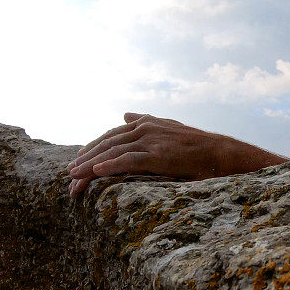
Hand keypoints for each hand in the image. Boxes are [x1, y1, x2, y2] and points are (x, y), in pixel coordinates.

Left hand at [67, 113, 223, 196]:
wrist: (220, 152)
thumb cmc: (197, 144)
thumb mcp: (168, 126)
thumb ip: (146, 119)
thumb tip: (125, 112)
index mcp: (145, 122)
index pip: (111, 135)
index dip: (93, 147)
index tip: (78, 159)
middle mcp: (144, 128)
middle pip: (106, 144)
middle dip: (85, 159)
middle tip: (69, 174)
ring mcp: (150, 140)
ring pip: (112, 153)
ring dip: (90, 166)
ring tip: (74, 178)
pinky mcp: (157, 155)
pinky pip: (127, 160)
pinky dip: (109, 166)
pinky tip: (95, 173)